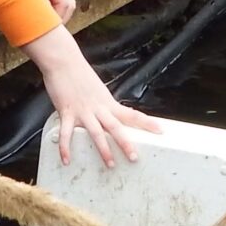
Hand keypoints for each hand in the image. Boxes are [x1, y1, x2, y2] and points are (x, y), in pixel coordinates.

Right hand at [30, 27, 162, 168]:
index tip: (161, 130)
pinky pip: (66, 133)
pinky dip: (66, 147)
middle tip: (135, 158)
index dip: (147, 122)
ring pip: (96, 133)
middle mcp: (98, 108)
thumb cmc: (80, 74)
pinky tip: (67, 160)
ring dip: (104, 150)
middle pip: (116, 127)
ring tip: (110, 164)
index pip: (132, 114)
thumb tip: (114, 115)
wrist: (64, 61)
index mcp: (108, 103)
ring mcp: (83, 111)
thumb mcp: (98, 91)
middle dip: (126, 143)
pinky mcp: (66, 112)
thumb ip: (105, 105)